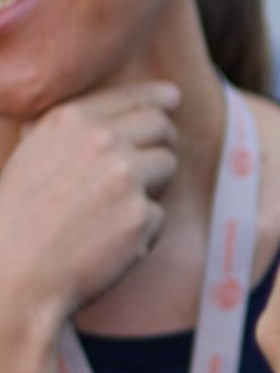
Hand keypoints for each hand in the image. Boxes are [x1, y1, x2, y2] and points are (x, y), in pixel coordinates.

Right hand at [0, 81, 179, 329]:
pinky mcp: (141, 215)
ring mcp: (124, 177)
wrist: (10, 275)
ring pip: (168, 165)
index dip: (157, 99)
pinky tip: (104, 244)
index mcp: (69, 121)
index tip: (171, 98)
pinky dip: (140, 230)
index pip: (135, 98)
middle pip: (161, 126)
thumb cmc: (19, 218)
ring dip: (150, 186)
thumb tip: (148, 98)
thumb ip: (78, 129)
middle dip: (157, 143)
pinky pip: (158, 214)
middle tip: (134, 170)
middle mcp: (101, 142)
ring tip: (107, 211)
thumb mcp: (34, 153)